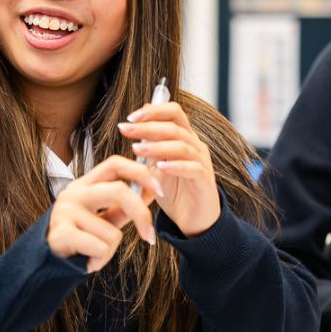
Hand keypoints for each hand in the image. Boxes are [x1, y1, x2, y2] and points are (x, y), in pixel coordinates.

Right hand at [47, 155, 162, 272]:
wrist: (49, 260)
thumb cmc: (82, 235)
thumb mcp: (106, 216)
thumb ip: (128, 204)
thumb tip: (155, 188)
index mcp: (86, 183)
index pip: (115, 163)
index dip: (140, 172)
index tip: (159, 190)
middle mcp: (74, 192)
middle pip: (119, 191)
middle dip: (141, 215)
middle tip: (149, 237)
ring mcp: (65, 211)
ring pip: (111, 232)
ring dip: (110, 250)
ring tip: (95, 253)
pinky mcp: (61, 233)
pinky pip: (99, 248)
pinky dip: (99, 260)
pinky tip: (88, 261)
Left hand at [117, 102, 219, 236]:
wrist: (192, 220)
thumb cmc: (174, 190)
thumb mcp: (156, 164)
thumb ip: (149, 143)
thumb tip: (136, 120)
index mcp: (184, 138)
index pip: (173, 112)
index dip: (153, 111)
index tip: (130, 118)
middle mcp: (195, 146)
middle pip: (174, 127)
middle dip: (147, 126)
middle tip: (125, 129)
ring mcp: (202, 162)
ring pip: (182, 146)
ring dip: (156, 146)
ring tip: (135, 149)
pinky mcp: (205, 181)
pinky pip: (193, 168)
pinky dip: (175, 166)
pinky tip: (159, 167)